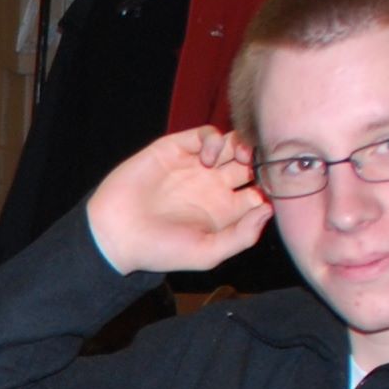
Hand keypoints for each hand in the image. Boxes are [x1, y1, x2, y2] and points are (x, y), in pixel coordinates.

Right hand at [81, 125, 271, 274]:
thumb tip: (268, 210)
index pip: (261, 191)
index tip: (272, 188)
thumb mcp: (207, 254)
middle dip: (259, 159)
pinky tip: (207, 158)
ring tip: (237, 157)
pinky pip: (206, 134)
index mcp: (225, 211)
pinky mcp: (176, 149)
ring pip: (232, 144)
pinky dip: (214, 140)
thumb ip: (242, 237)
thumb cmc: (159, 250)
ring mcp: (195, 166)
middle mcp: (213, 186)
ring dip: (241, 145)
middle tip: (259, 164)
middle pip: (250, 163)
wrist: (115, 233)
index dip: (271, 186)